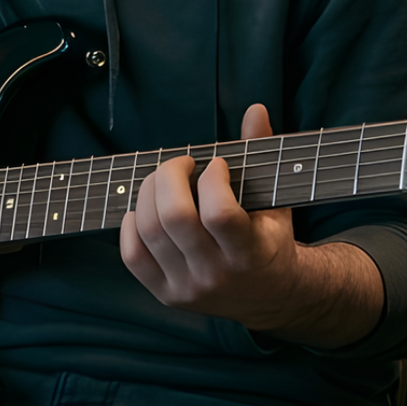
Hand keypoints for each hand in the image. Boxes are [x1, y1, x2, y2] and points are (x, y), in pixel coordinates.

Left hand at [119, 102, 381, 346]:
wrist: (271, 296)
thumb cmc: (270, 240)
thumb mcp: (275, 200)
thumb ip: (262, 154)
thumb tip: (255, 109)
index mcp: (250, 254)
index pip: (220, 214)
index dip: (212, 179)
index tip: (216, 166)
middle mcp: (216, 275)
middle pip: (175, 218)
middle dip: (170, 176)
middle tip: (182, 163)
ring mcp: (187, 288)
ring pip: (150, 231)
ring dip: (149, 192)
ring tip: (164, 180)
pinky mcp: (165, 295)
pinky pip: (132, 256)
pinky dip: (131, 224)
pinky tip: (146, 210)